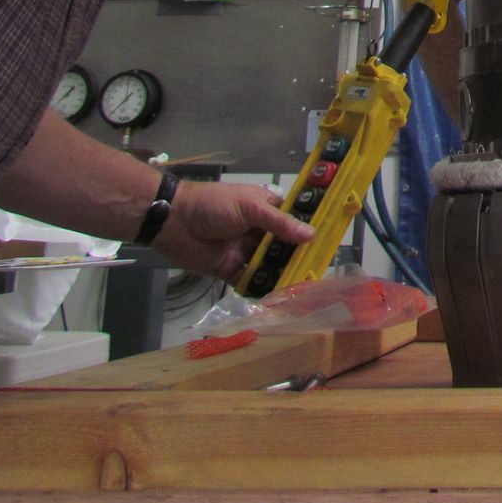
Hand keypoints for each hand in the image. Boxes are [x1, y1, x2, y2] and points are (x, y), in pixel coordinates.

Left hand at [150, 181, 312, 284]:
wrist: (174, 220)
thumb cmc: (214, 205)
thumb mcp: (250, 208)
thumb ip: (279, 223)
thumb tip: (311, 235)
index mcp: (265, 209)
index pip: (292, 220)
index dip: (308, 231)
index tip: (327, 244)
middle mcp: (258, 231)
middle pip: (283, 246)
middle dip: (297, 257)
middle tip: (317, 271)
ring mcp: (244, 251)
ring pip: (268, 265)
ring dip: (281, 273)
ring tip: (301, 287)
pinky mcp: (230, 270)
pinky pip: (249, 281)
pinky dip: (260, 288)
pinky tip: (276, 297)